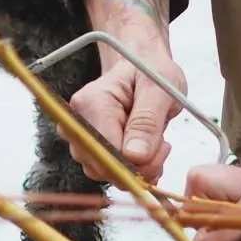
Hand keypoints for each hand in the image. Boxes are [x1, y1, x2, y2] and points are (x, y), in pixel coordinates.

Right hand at [70, 0, 184, 180]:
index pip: (106, 151)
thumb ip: (147, 122)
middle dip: (139, 166)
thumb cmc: (150, 71)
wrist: (141, 66)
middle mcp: (77, 123)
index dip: (136, 162)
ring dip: (137, 168)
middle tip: (164, 144)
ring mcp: (80, 138)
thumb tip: (135, 157)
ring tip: (156, 141)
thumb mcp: (159, 90)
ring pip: (106, 174)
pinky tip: (147, 150)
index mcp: (91, 103)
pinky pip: (108, 173)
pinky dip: (132, 170)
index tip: (163, 149)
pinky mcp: (88, 149)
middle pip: (103, 167)